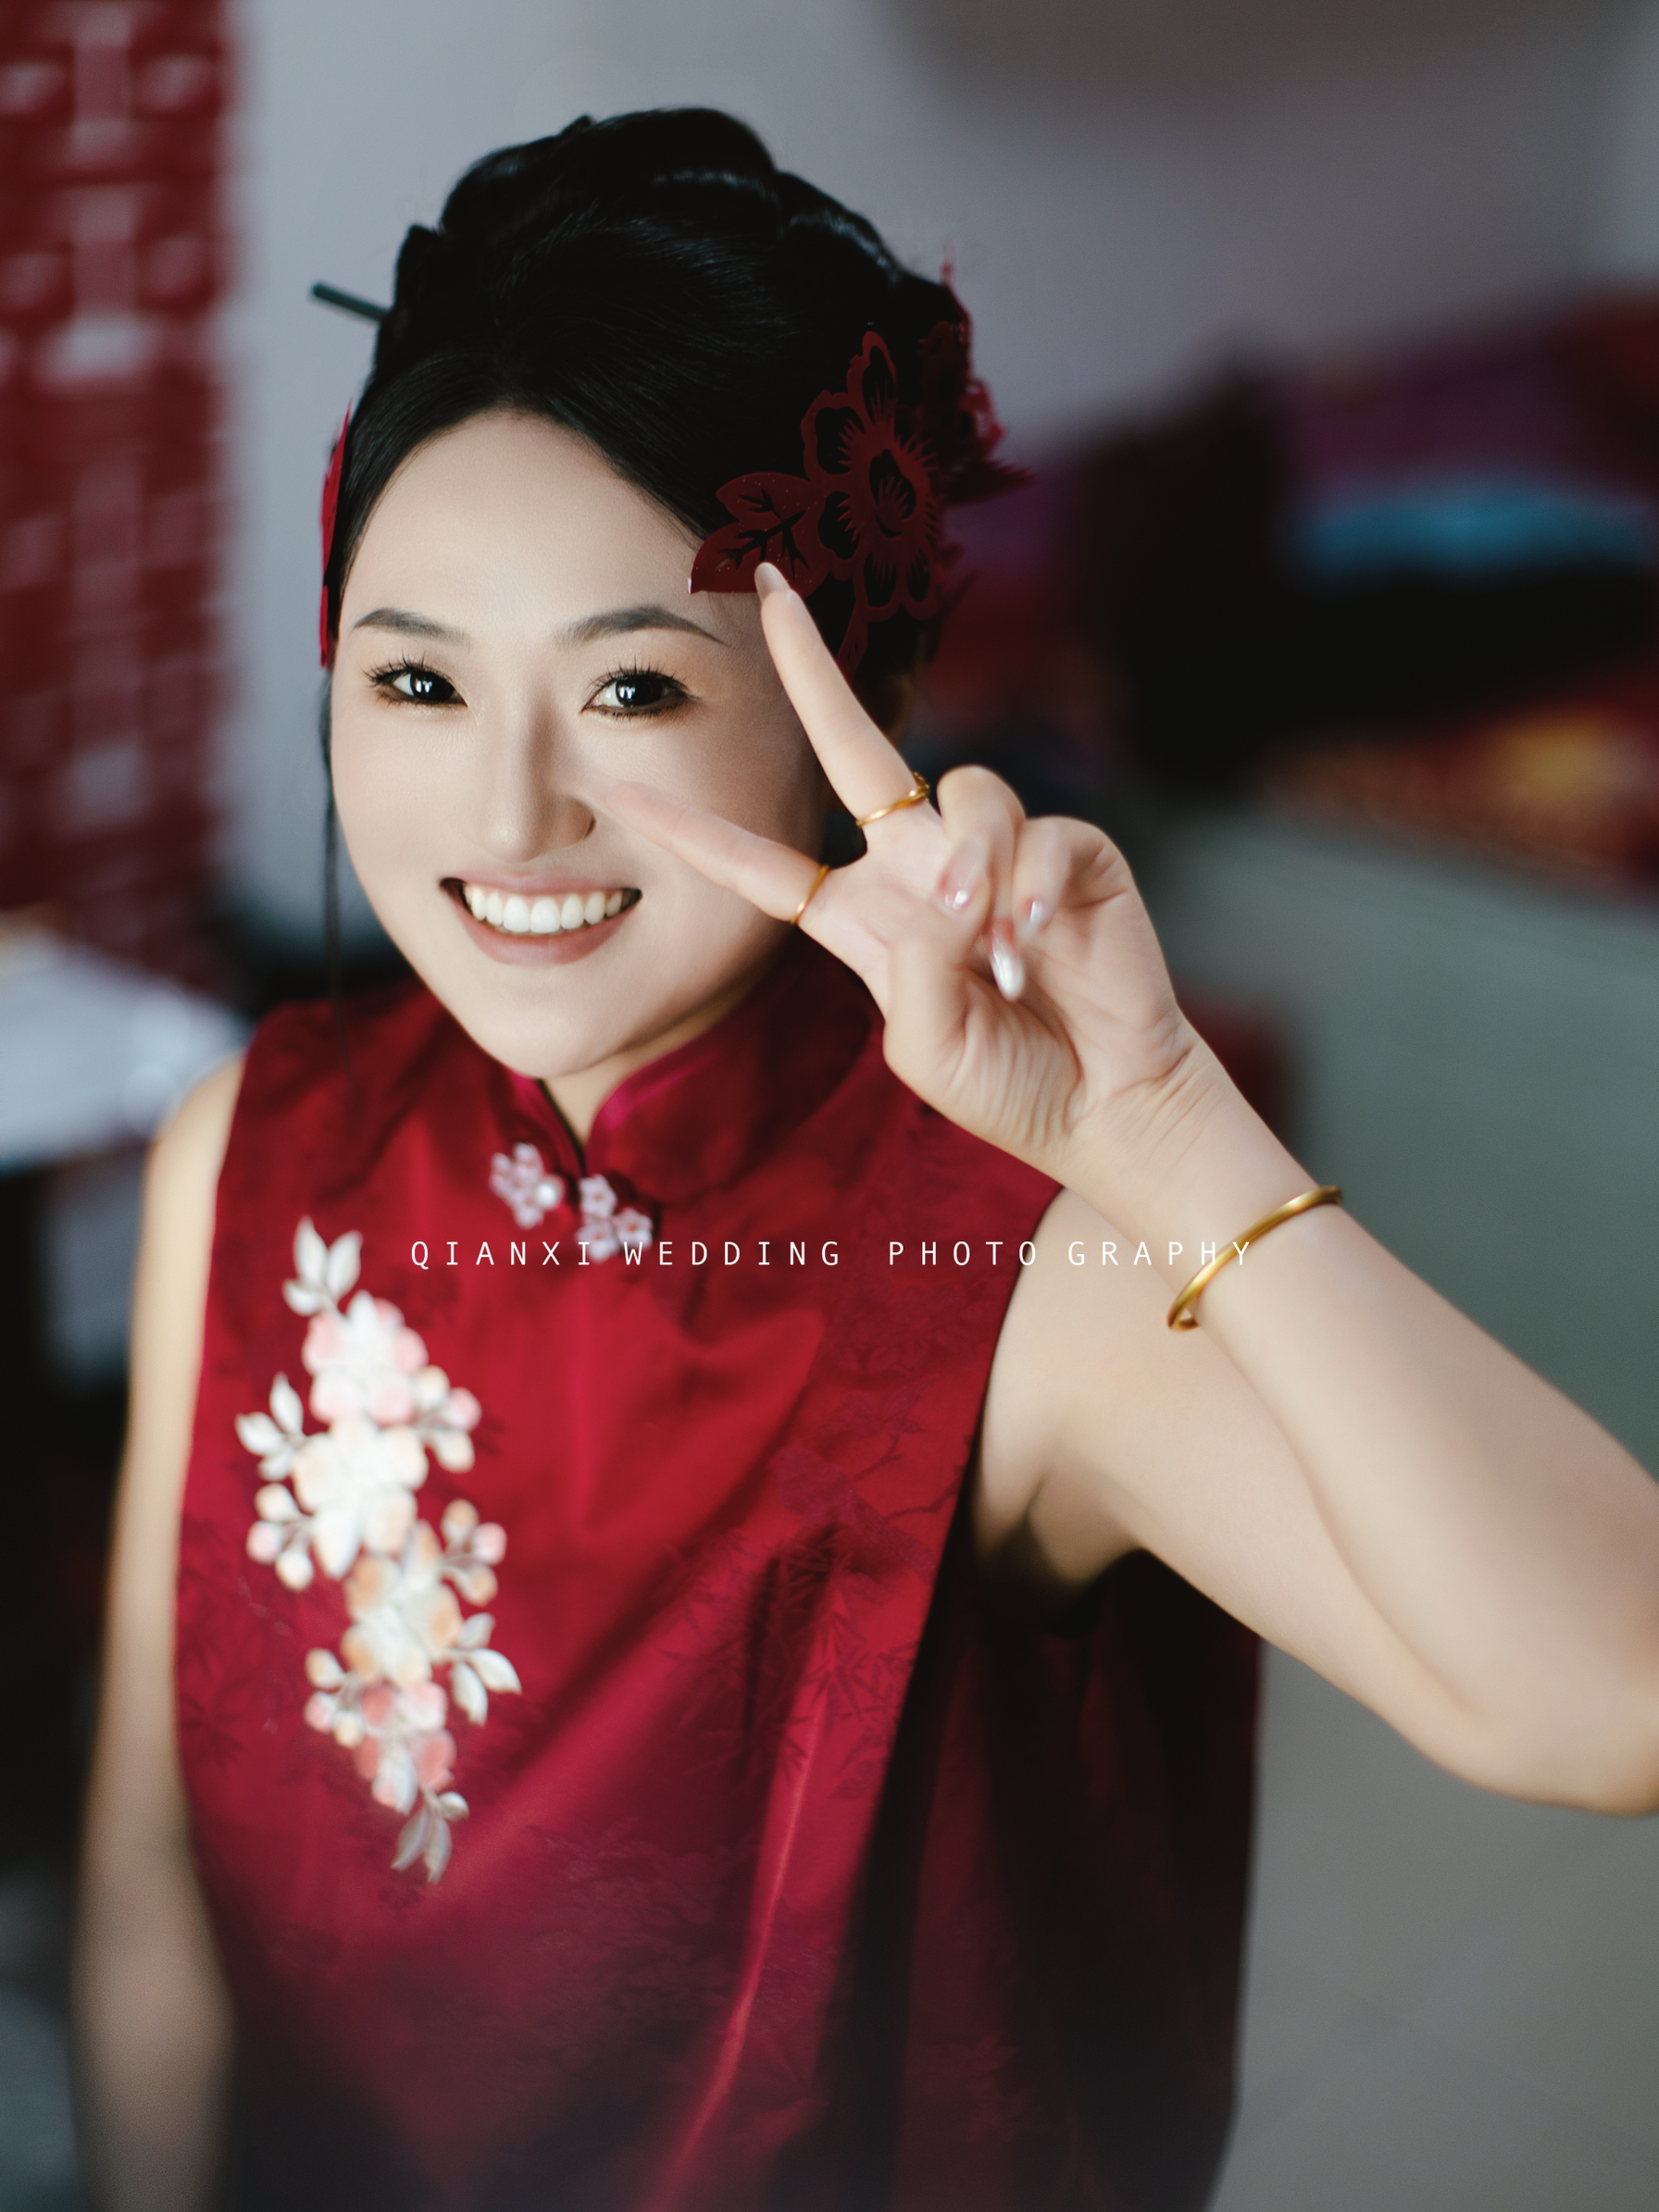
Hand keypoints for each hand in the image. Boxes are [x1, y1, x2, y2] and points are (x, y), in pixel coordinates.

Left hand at [607, 567, 1229, 1204]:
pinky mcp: (1070, 851)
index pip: (761, 864)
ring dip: (972, 864)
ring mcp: (994, 854)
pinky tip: (1035, 943)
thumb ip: (910, 967)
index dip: (690, 831)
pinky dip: (1032, 886)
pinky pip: (1038, 831)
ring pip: (962, 791)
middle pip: (853, 747)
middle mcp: (918, 868)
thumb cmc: (1006, 1086)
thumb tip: (948, 884)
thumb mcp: (924, 1047)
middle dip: (812, 667)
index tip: (614, 790)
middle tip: (772, 584)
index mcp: (860, 918)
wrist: (1108, 1106)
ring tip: (992, 948)